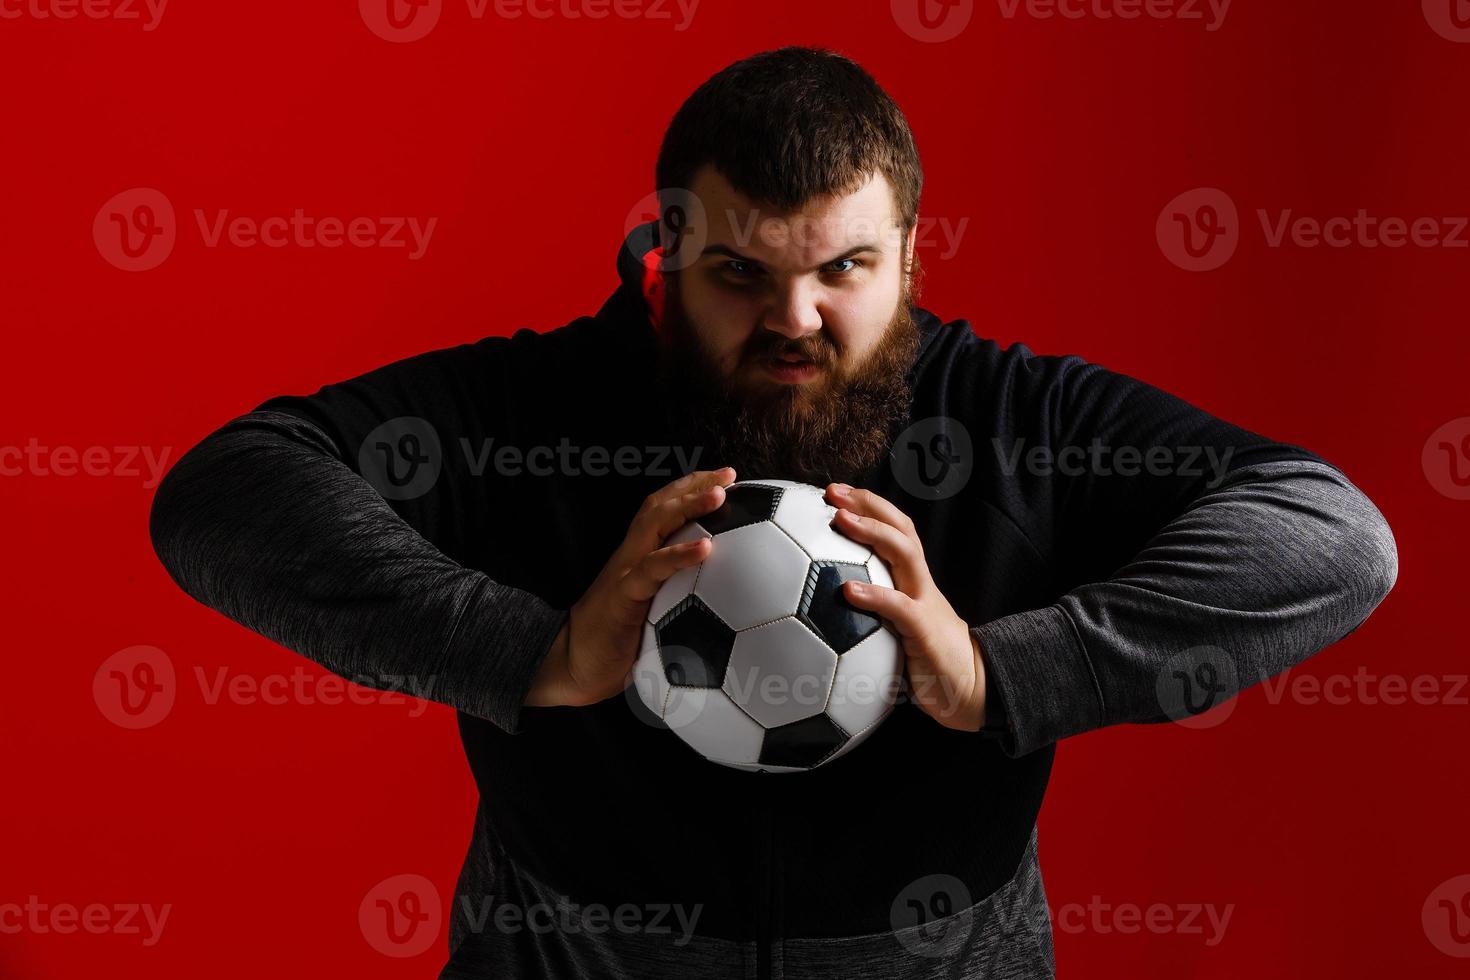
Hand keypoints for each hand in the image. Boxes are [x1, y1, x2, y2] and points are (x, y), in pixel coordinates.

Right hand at [525, 467, 736, 707]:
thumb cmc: (615, 645)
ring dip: (688, 506)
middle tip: (728, 474)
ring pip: (654, 525)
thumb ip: (676, 602)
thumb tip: (722, 612)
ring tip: (719, 496)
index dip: (689, 489)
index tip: (724, 479)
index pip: (661, 511)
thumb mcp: (652, 616)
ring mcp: (625, 571)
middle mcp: (630, 556)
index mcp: (637, 557)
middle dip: (694, 484)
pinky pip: (653, 568)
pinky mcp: (624, 594)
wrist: (573, 666)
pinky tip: (706, 548)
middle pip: (659, 505)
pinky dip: (680, 554)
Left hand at [825, 483, 987, 731]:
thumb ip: (872, 610)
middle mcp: (919, 583)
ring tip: (840, 520)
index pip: (896, 529)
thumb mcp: (897, 626)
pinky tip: (848, 590)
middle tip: (833, 492)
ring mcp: (924, 603)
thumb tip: (825, 605)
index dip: (869, 505)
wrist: (971, 688)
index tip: (835, 492)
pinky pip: (899, 607)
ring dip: (871, 532)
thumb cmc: (927, 657)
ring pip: (904, 554)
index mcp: (913, 579)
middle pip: (900, 528)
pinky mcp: (924, 631)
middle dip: (868, 504)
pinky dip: (874, 595)